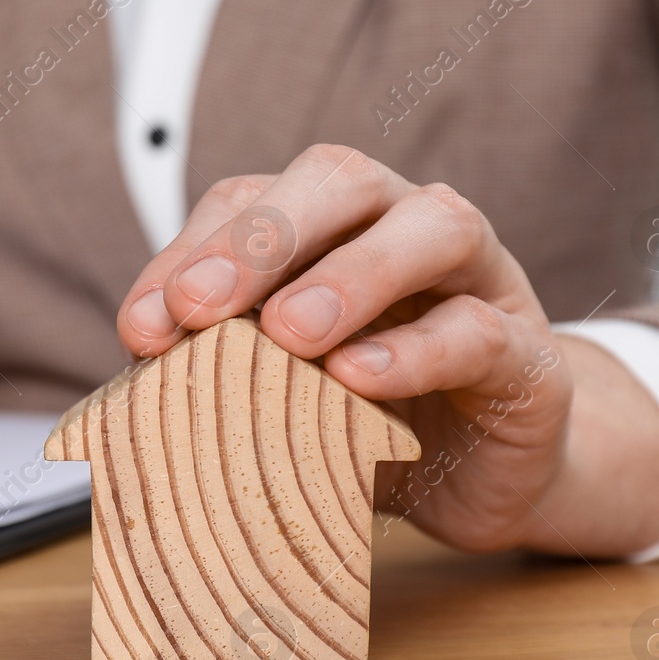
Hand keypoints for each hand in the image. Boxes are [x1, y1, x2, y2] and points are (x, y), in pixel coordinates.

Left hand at [115, 145, 658, 556]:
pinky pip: (477, 331)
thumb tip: (130, 388)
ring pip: (431, 227)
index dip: (190, 253)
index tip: (139, 330)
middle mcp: (404, 229)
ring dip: (350, 274)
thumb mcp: (280, 395)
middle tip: (199, 308)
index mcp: (332, 229)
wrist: (488, 479)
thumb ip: (222, 373)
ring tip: (288, 334)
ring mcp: (479, 281)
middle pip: (341, 180)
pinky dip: (415, 350)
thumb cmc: (369, 423)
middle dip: (261, 235)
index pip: (251, 203)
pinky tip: (358, 379)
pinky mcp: (528, 354)